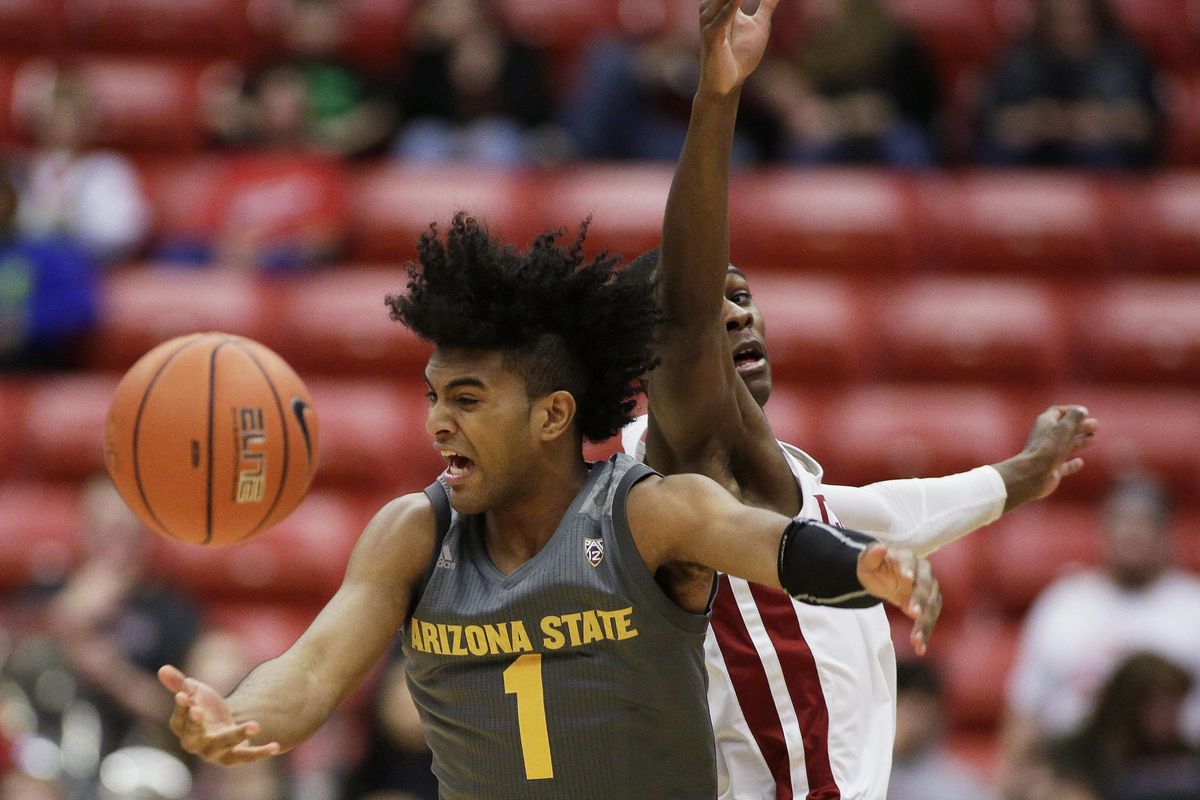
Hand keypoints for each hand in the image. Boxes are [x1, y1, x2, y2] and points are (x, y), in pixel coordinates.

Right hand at [158, 665, 279, 764]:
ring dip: (237, 736)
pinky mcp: (234, 757)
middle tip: (199, 711)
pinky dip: (260, 753)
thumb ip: (179, 683)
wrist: (224, 724)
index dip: (180, 708)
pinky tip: (276, 746)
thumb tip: (162, 668)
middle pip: (194, 737)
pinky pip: (246, 757)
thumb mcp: (194, 692)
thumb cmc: (204, 706)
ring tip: (255, 725)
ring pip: (223, 747)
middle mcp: (196, 744)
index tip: (184, 696)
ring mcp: (215, 752)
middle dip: (196, 725)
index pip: (178, 720)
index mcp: (182, 728)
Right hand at [699, 0, 780, 96]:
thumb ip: (766, 5)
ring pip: (719, 1)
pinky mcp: (711, 41)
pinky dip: (727, 9)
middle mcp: (712, 12)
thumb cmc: (740, 56)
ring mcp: (709, 26)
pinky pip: (718, 22)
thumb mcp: (759, 25)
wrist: (730, 84)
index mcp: (723, 6)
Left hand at [856, 545, 940, 655]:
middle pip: (925, 586)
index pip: (910, 562)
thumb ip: (871, 555)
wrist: (882, 577)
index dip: (909, 570)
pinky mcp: (929, 605)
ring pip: (931, 606)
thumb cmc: (874, 567)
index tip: (907, 579)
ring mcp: (928, 589)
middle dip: (920, 600)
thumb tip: (880, 547)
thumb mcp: (866, 562)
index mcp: (907, 558)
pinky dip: (925, 633)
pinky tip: (919, 648)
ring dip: (925, 623)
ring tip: (916, 640)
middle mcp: (923, 572)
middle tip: (914, 613)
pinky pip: (929, 620)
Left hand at [995, 405, 1097, 511]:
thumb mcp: (1065, 427)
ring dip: (1079, 441)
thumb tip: (1082, 410)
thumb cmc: (1049, 448)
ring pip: (1065, 445)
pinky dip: (1072, 463)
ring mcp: (1047, 455)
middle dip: (1079, 426)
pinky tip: (1080, 462)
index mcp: (1044, 423)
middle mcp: (1044, 437)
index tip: (1086, 412)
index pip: (1057, 411)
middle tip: (1095, 425)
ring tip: (1093, 438)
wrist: (1034, 474)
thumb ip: (1074, 417)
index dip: (1071, 410)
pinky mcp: (1051, 470)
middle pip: (1063, 429)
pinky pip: (1063, 465)